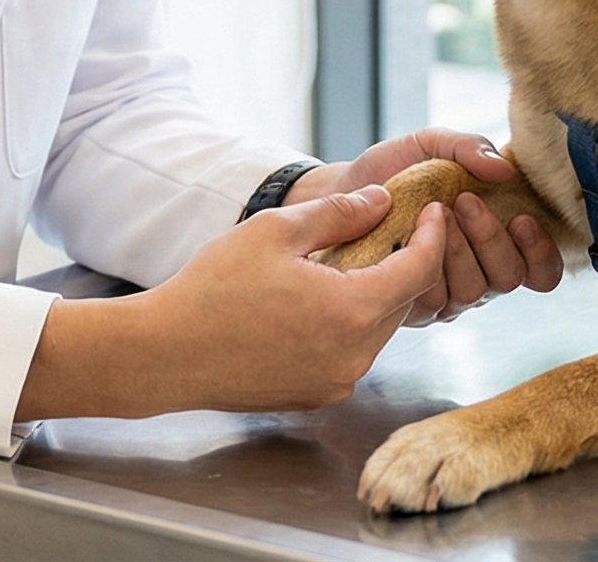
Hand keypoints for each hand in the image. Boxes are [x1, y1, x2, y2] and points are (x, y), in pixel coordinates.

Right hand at [16, 186, 446, 419]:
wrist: (164, 354)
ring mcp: (337, 381)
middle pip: (401, 302)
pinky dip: (348, 324)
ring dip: (373, 296)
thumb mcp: (275, 233)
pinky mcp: (316, 396)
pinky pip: (350, 352)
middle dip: (402, 264)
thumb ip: (338, 214)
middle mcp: (355, 355)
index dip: (432, 236)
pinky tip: (317, 302)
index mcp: (352, 312)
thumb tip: (383, 202)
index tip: (433, 212)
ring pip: (376, 329)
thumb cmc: (213, 289)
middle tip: (389, 230)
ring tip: (347, 264)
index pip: (419, 270)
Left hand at [289, 129, 563, 325]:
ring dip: (456, 250)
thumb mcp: (431, 146)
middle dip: (490, 238)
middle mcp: (478, 275)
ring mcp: (445, 296)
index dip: (540, 253)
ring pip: (471, 291)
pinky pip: (432, 301)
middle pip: (507, 279)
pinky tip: (407, 239)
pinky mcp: (411, 308)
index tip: (522, 219)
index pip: (541, 272)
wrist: (340, 192)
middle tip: (464, 202)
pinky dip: (424, 266)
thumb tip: (502, 169)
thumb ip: (468, 148)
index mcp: (496, 243)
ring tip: (433, 214)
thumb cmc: (394, 171)